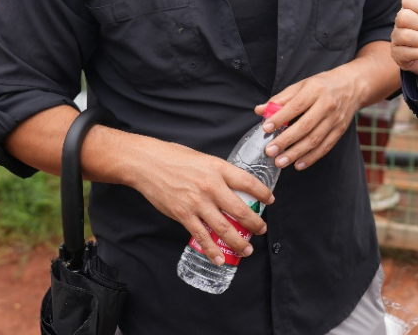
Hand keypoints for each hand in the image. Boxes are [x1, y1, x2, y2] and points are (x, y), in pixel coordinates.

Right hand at [126, 137, 273, 266]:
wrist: (147, 164)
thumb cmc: (175, 158)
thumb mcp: (205, 159)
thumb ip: (220, 174)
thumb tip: (234, 187)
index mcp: (219, 169)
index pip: (248, 182)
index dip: (263, 193)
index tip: (270, 200)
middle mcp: (211, 186)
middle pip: (240, 210)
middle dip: (255, 223)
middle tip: (262, 230)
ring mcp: (197, 203)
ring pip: (224, 228)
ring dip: (238, 242)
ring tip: (247, 250)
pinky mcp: (183, 215)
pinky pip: (202, 236)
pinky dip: (212, 250)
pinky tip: (220, 259)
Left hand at [259, 67, 365, 170]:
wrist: (353, 85)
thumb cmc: (323, 85)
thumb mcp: (302, 85)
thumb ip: (281, 98)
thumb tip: (260, 110)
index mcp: (315, 90)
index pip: (296, 106)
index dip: (280, 118)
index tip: (266, 128)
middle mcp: (327, 105)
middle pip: (305, 126)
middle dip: (286, 140)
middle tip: (270, 151)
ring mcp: (335, 119)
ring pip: (314, 139)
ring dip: (296, 153)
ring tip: (280, 162)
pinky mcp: (340, 130)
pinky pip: (325, 147)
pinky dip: (311, 158)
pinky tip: (298, 165)